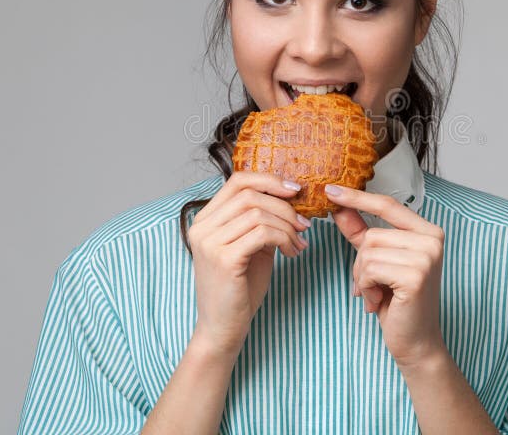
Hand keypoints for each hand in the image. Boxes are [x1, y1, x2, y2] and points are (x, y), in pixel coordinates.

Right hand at [187, 171, 310, 354]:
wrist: (223, 328)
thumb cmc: (239, 287)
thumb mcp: (251, 245)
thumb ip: (261, 220)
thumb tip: (291, 196)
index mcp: (206, 219)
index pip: (237, 181)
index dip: (269, 180)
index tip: (295, 190)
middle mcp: (202, 227)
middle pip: (251, 195)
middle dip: (285, 206)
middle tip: (304, 224)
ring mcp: (210, 242)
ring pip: (259, 213)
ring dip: (287, 226)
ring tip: (299, 243)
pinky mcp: (223, 258)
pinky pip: (263, 234)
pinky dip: (285, 239)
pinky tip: (292, 253)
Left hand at [324, 184, 446, 366]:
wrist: (416, 342)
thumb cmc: (399, 302)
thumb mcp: (378, 262)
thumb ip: (360, 233)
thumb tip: (338, 207)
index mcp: (428, 231)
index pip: (387, 204)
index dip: (357, 197)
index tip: (330, 189)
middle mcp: (432, 240)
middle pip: (372, 234)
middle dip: (361, 263)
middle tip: (372, 286)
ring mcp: (426, 257)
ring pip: (367, 252)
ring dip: (363, 277)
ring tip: (377, 294)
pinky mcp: (415, 275)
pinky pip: (370, 269)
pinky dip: (366, 287)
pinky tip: (380, 302)